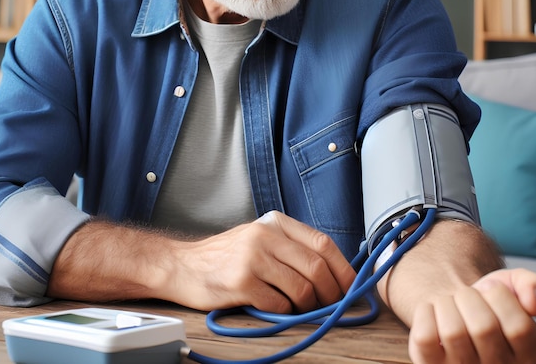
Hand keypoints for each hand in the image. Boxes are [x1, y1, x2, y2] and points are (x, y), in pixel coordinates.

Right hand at [161, 210, 355, 312]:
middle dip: (331, 292)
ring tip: (299, 308)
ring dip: (307, 306)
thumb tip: (334, 272)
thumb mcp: (260, 237)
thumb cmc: (227, 256)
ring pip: (301, 289)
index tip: (351, 287)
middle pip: (316, 267)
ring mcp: (253, 257)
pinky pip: (279, 305)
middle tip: (330, 305)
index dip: (343, 268)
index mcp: (275, 222)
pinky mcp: (241, 282)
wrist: (183, 265)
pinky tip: (273, 307)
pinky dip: (283, 313)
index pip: (322, 243)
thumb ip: (292, 247)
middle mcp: (265, 235)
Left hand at [408, 268, 535, 363]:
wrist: (454, 313)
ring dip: (446, 304)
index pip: (520, 328)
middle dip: (470, 297)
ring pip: (452, 331)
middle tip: (467, 298)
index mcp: (526, 360)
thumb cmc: (487, 305)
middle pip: (483, 327)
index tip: (491, 291)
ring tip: (451, 306)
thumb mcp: (516, 289)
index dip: (500, 296)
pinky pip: (425, 337)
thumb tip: (533, 301)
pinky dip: (425, 313)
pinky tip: (434, 314)